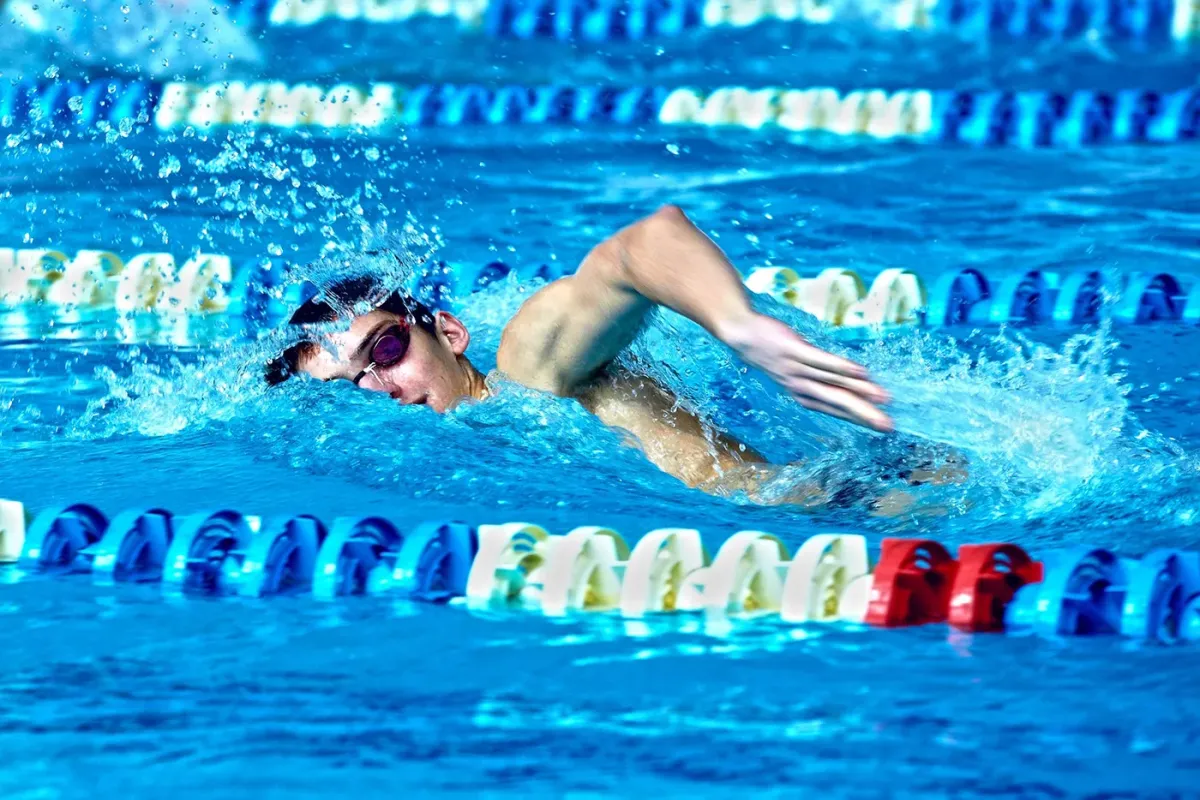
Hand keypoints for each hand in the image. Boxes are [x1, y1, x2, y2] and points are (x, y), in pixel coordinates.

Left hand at [717, 312, 892, 431]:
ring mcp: (796, 370)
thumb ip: (818, 380)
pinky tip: (861, 372)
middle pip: (837, 403)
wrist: (742, 334)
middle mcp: (801, 387)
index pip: (835, 411)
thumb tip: (848, 384)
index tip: (882, 428)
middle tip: (888, 425)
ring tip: (883, 398)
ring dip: (859, 391)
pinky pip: (821, 361)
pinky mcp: (794, 350)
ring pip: (833, 384)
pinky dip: (841, 367)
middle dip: (864, 415)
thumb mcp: (794, 372)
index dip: (859, 419)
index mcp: (803, 395)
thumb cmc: (773, 354)